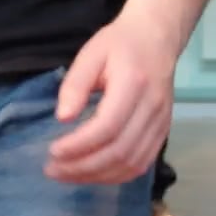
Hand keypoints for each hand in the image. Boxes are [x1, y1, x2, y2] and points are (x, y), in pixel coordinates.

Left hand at [49, 12, 184, 183]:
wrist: (157, 38)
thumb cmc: (119, 44)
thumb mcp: (90, 54)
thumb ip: (75, 85)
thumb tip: (62, 118)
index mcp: (134, 84)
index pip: (108, 127)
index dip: (79, 145)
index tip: (53, 151)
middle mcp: (152, 107)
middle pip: (119, 151)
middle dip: (83, 167)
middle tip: (52, 169)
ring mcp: (161, 122)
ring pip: (132, 164)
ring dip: (97, 176)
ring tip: (67, 175)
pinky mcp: (163, 132)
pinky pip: (141, 164)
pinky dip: (115, 176)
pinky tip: (93, 174)